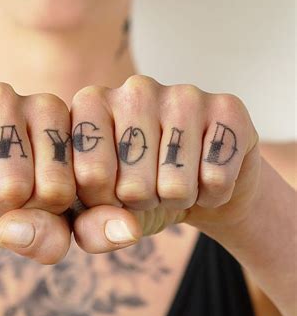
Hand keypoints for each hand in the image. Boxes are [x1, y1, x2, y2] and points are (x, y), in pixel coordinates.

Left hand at [70, 74, 260, 252]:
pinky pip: (216, 178)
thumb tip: (123, 227)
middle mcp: (134, 88)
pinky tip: (205, 175)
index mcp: (92, 103)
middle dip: (142, 203)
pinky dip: (212, 194)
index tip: (111, 192)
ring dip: (177, 199)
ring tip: (175, 180)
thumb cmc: (139, 190)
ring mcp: (182, 94)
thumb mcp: (103, 211)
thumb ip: (89, 227)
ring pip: (176, 185)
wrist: (195, 181)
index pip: (88, 175)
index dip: (103, 203)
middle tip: (149, 186)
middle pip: (132, 185)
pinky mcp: (227, 107)